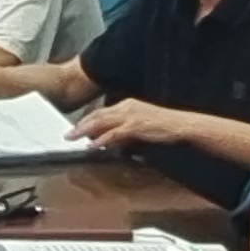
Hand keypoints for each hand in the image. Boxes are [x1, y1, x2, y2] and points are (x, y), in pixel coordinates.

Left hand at [68, 99, 193, 150]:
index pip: (102, 112)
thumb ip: (126, 132)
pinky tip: (92, 145)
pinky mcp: (135, 125)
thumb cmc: (165, 126)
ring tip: (73, 138)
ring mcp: (131, 115)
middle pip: (98, 115)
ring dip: (85, 131)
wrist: (181, 124)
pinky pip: (114, 133)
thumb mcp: (142, 126)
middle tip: (68, 134)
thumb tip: (113, 143)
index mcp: (128, 104)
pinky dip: (101, 140)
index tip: (76, 128)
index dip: (88, 120)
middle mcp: (127, 106)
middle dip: (81, 125)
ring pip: (101, 122)